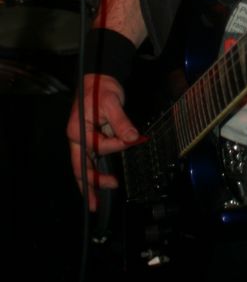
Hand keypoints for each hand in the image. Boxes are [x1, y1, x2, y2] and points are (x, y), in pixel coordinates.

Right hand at [66, 74, 140, 210]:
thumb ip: (121, 122)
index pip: (99, 146)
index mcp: (78, 129)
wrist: (97, 78)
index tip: (134, 139)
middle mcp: (77, 137)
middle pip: (80, 165)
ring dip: (91, 181)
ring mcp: (82, 139)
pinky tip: (100, 181)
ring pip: (84, 165)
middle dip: (89, 185)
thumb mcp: (112, 102)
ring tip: (95, 200)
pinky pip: (91, 157)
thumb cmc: (100, 88)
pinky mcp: (89, 139)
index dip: (118, 145)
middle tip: (94, 203)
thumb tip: (133, 138)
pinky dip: (95, 169)